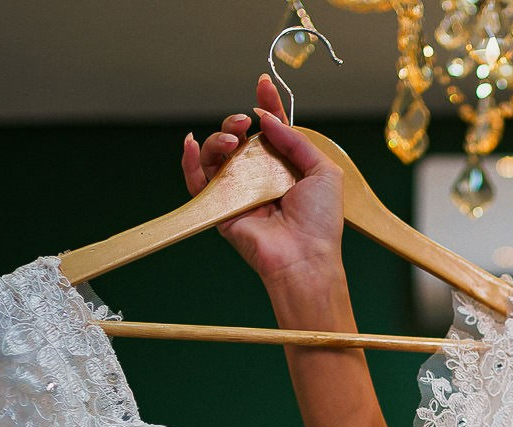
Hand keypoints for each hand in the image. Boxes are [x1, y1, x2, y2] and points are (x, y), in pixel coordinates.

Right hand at [181, 72, 345, 289]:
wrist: (305, 257)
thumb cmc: (320, 221)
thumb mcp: (322, 170)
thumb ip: (296, 140)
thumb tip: (266, 119)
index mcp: (284, 166)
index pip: (270, 130)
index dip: (266, 107)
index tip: (264, 84)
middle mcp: (259, 176)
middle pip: (237, 138)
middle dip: (235, 122)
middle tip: (242, 121)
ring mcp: (238, 191)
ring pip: (216, 155)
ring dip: (217, 139)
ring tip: (230, 139)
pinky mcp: (221, 208)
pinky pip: (198, 182)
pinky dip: (189, 162)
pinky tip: (190, 144)